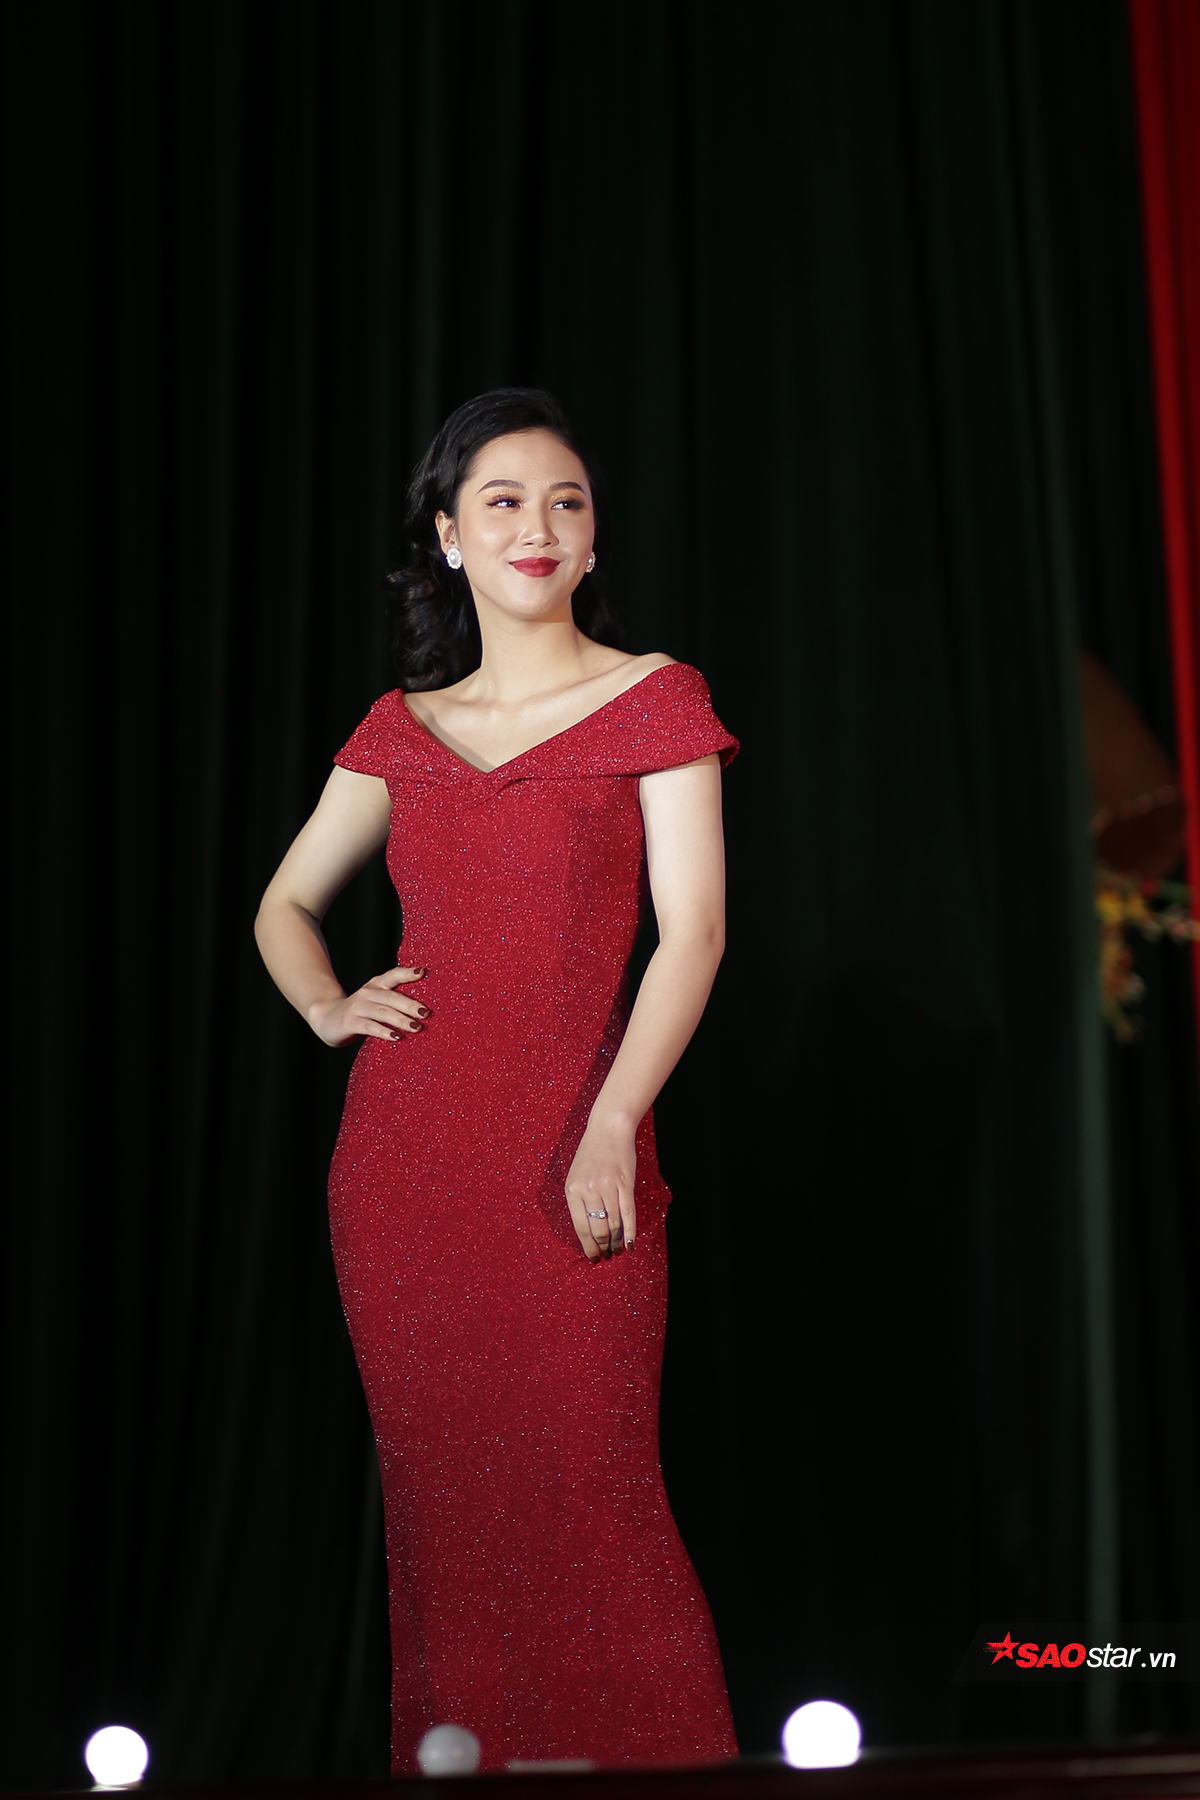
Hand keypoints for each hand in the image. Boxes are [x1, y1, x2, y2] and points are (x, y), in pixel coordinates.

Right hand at [308, 965, 427, 1046]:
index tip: (423, 972)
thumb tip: (423, 1011)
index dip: (407, 973)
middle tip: (426, 1013)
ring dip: (401, 1020)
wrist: (326, 1017)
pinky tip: (396, 1037)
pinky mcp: (350, 1022)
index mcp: (376, 985)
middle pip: (392, 997)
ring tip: (417, 1027)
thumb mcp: (375, 1001)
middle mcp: (367, 993)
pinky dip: (384, 1032)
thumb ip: (393, 1001)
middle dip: (410, 1005)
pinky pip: (370, 1027)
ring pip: (383, 1012)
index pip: (393, 975)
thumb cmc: (359, 1011)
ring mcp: (358, 1007)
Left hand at [564, 1119, 636, 1260]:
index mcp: (572, 1190)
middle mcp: (588, 1190)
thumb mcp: (576, 1176)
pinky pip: (628, 1214)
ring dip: (616, 1242)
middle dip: (603, 1246)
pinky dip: (630, 1232)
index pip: (580, 1227)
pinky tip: (631, 1244)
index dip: (588, 1246)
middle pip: (597, 1229)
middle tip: (607, 1255)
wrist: (608, 1129)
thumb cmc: (592, 1154)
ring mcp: (607, 1187)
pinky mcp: (624, 1183)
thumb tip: (588, 1231)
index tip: (594, 1257)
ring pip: (613, 1224)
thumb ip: (580, 1200)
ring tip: (618, 1250)